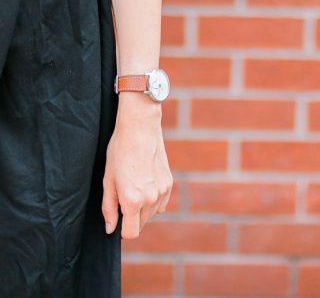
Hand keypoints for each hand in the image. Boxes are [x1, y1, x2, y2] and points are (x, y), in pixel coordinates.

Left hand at [101, 93, 172, 238]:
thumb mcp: (108, 180)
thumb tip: (110, 228)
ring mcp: (162, 191)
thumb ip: (109, 208)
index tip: (117, 219)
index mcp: (133, 200)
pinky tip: (146, 183)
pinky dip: (154, 200)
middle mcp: (151, 199)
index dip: (122, 229)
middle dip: (131, 218)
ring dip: (143, 209)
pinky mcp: (169, 183)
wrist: (140, 128)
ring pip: (152, 214)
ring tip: (134, 186)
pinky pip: (162, 203)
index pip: (130, 233)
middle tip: (123, 197)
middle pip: (141, 224)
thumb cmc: (120, 151)